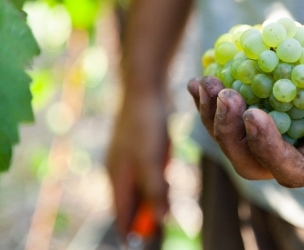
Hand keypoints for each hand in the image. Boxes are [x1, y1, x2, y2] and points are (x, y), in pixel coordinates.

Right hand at [106, 92, 169, 236]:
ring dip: (153, 196)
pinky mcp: (139, 147)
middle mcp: (119, 170)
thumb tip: (160, 220)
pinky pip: (146, 171)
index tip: (140, 242)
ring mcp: (128, 157)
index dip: (131, 229)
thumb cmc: (144, 125)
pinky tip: (165, 176)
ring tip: (165, 203)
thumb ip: (154, 190)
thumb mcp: (151, 161)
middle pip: (131, 202)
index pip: (121, 212)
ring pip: (140, 187)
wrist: (145, 89)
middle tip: (162, 222)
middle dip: (145, 213)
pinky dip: (155, 179)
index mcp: (117, 177)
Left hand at [188, 24, 303, 186]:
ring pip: (239, 142)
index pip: (297, 170)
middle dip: (232, 133)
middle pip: (256, 163)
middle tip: (221, 93)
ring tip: (203, 82)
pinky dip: (217, 100)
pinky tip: (201, 77)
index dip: (271, 149)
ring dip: (215, 116)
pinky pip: (239, 115)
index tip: (254, 113)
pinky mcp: (277, 109)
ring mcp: (290, 131)